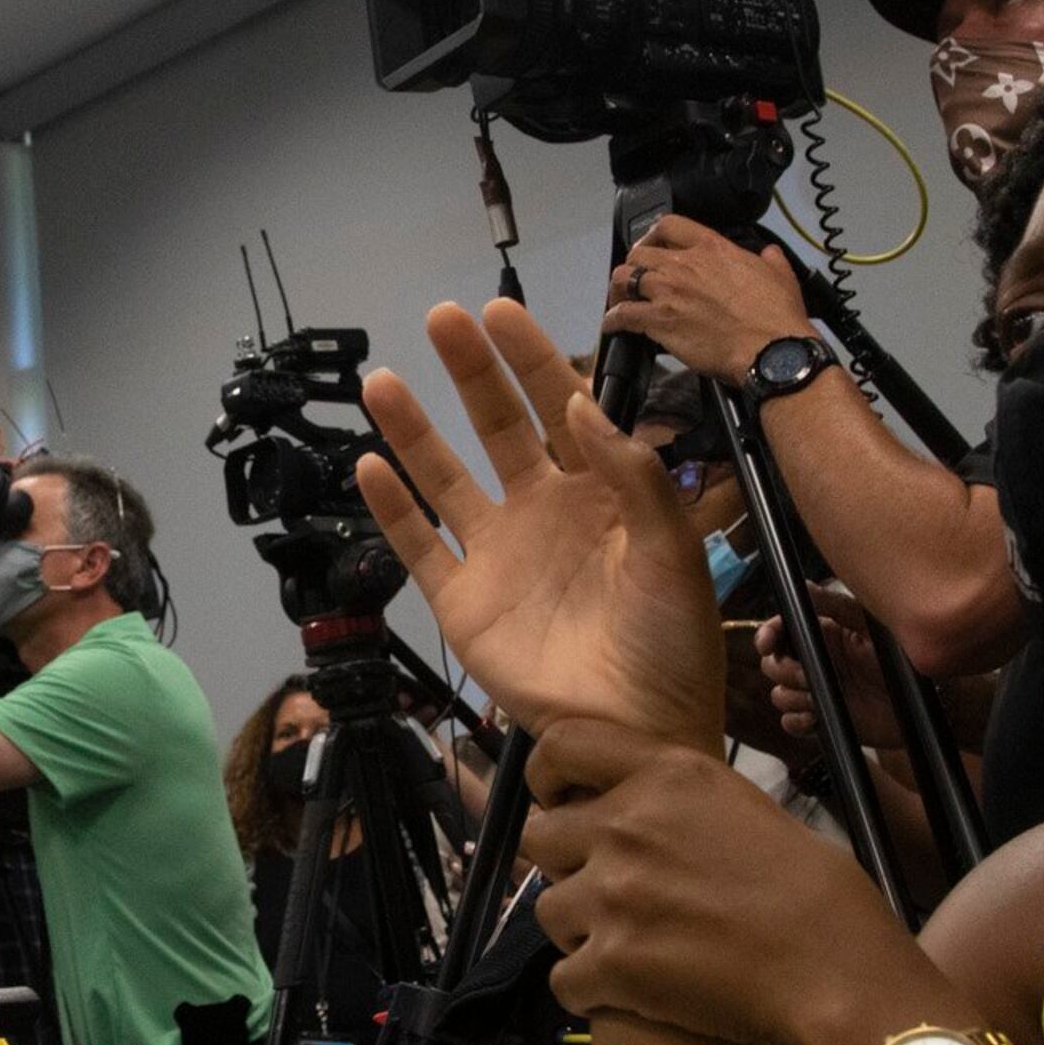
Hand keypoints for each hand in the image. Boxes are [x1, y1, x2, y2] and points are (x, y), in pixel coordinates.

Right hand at [358, 299, 721, 749]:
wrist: (639, 731)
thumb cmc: (672, 645)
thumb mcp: (673, 550)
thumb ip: (633, 476)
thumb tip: (580, 405)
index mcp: (601, 494)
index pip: (560, 409)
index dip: (531, 359)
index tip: (502, 313)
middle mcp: (544, 512)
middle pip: (498, 426)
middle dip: (471, 372)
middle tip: (442, 319)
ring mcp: (499, 556)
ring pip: (445, 476)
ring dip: (414, 429)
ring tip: (381, 380)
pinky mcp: (464, 602)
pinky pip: (420, 546)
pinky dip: (393, 508)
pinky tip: (370, 466)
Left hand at [526, 719, 920, 1044]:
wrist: (832, 966)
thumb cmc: (807, 889)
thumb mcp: (739, 803)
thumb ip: (671, 799)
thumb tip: (626, 807)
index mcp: (664, 775)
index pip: (562, 747)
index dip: (545, 776)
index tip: (554, 800)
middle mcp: (627, 825)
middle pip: (540, 838)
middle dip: (565, 865)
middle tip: (604, 890)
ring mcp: (613, 895)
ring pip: (547, 911)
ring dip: (577, 930)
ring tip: (625, 944)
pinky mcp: (612, 963)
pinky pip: (562, 978)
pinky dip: (588, 989)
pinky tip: (624, 990)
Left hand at [600, 216, 812, 385]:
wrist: (771, 350)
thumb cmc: (777, 316)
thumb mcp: (780, 275)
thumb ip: (770, 259)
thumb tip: (770, 254)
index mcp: (712, 248)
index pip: (669, 225)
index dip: (653, 234)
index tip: (651, 245)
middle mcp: (684, 265)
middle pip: (639, 253)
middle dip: (633, 264)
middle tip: (636, 279)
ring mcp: (669, 292)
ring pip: (623, 279)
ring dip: (619, 289)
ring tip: (621, 300)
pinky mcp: (660, 321)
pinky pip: (623, 315)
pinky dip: (613, 320)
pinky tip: (613, 325)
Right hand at [759, 589, 901, 754]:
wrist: (919, 707)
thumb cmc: (901, 660)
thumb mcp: (869, 625)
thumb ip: (834, 605)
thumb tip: (802, 585)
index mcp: (824, 635)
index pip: (782, 632)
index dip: (768, 636)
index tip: (768, 644)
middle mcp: (816, 663)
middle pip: (774, 664)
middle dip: (783, 670)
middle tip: (806, 677)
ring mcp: (818, 692)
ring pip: (779, 694)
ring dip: (792, 697)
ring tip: (818, 699)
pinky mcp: (823, 719)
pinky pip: (790, 723)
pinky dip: (797, 722)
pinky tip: (815, 718)